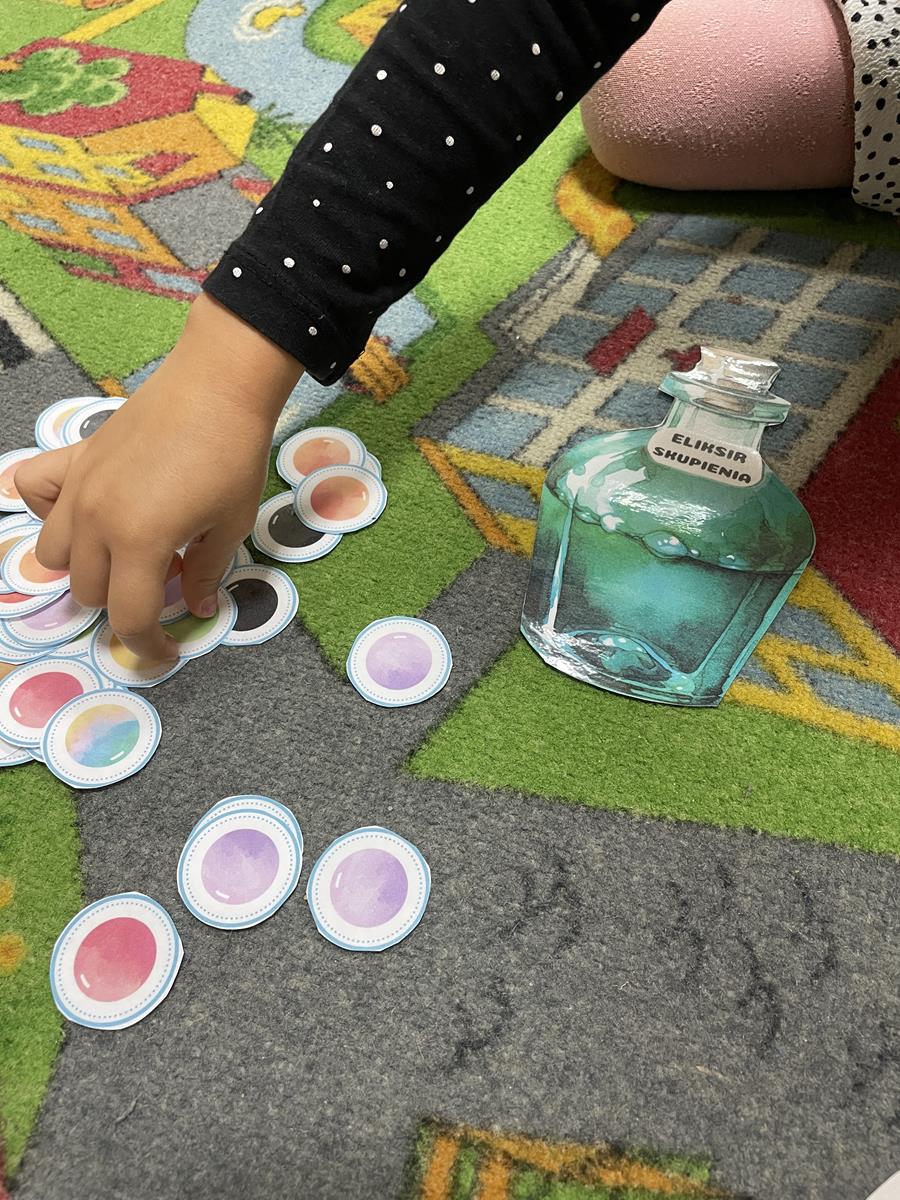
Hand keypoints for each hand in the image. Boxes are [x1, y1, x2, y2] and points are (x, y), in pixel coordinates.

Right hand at [15, 295, 302, 661]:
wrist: (217, 386)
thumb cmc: (233, 456)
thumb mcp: (230, 525)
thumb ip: (204, 572)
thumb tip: (197, 608)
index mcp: (140, 541)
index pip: (130, 617)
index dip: (148, 646)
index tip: (167, 652)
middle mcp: (96, 519)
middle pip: (89, 592)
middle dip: (124, 604)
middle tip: (162, 586)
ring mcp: (78, 488)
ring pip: (55, 556)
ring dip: (88, 568)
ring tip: (127, 553)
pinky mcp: (74, 460)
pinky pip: (33, 493)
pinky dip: (48, 512)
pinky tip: (86, 513)